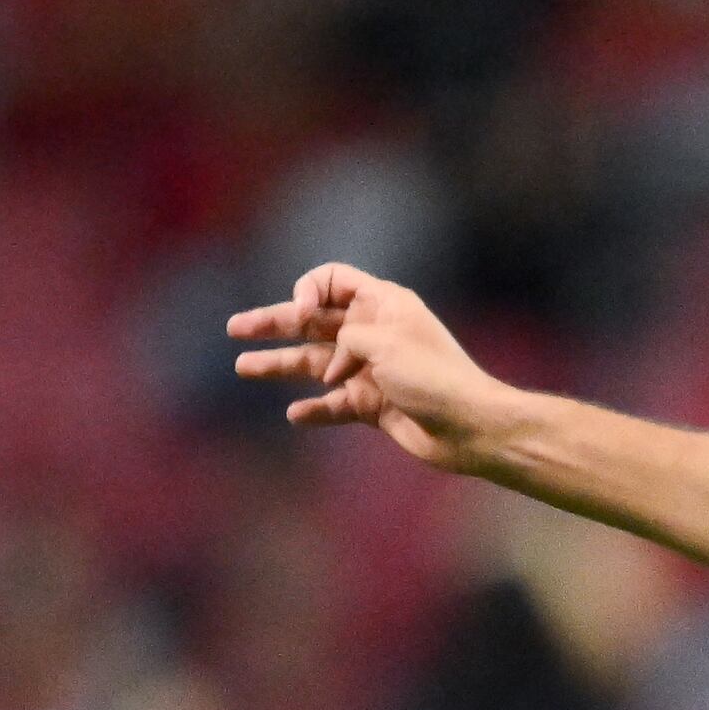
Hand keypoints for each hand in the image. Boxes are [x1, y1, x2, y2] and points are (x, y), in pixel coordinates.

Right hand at [226, 265, 515, 469]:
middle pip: (314, 323)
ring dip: (280, 365)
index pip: (333, 281)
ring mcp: (373, 371)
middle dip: (275, 324)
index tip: (300, 313)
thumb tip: (330, 365)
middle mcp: (375, 334)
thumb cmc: (434, 377)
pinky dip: (315, 409)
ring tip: (243, 367)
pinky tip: (295, 414)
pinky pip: (336, 405)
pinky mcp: (375, 406)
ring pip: (317, 364)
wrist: (472, 428)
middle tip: (235, 328)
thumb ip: (344, 338)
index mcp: (384, 305)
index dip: (308, 290)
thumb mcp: (383, 342)